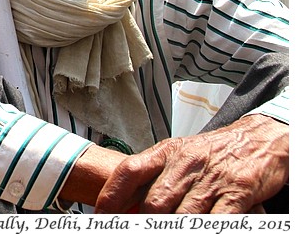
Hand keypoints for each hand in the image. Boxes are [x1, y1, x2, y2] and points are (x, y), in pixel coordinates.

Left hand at [95, 114, 288, 212]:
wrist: (260, 137)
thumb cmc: (214, 151)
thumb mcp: (178, 155)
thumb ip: (153, 175)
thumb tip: (123, 200)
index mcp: (166, 152)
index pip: (128, 171)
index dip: (110, 196)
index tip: (101, 215)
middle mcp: (184, 163)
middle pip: (153, 202)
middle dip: (144, 223)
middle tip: (138, 228)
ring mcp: (210, 178)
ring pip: (180, 214)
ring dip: (172, 228)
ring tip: (169, 230)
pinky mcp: (237, 192)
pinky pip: (214, 220)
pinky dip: (203, 229)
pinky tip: (198, 230)